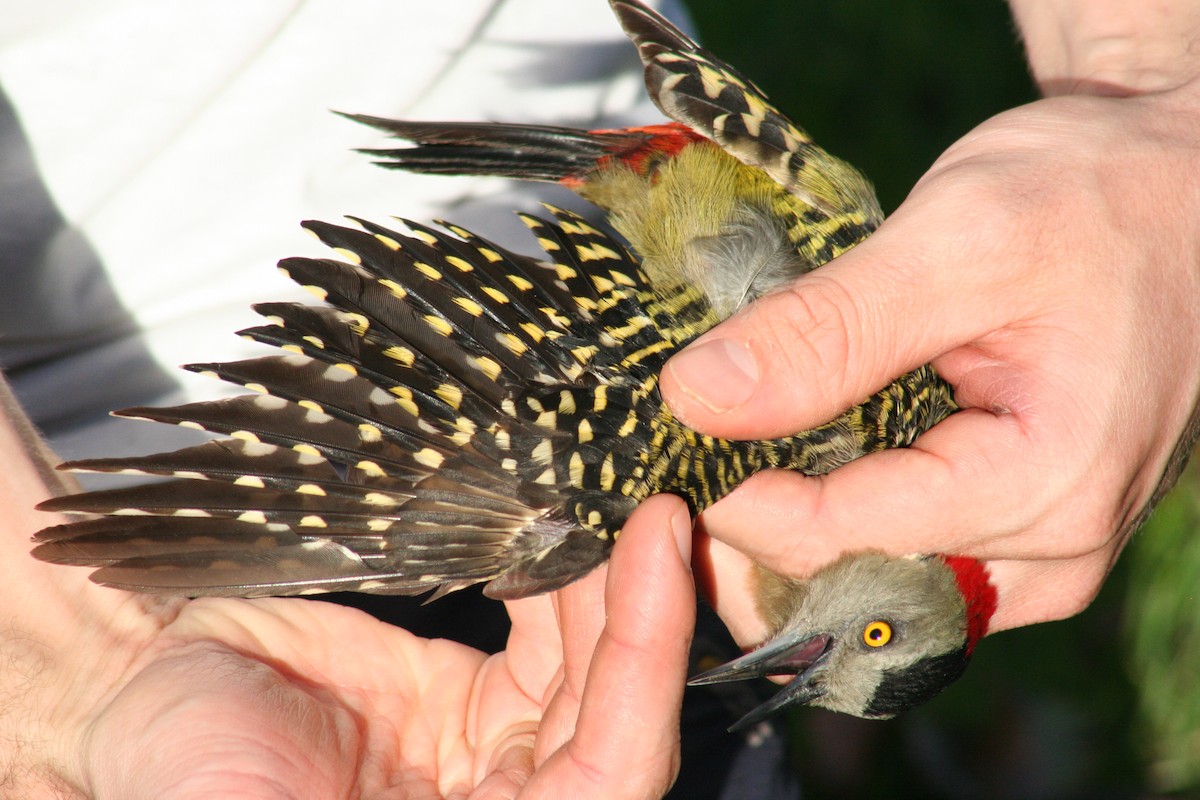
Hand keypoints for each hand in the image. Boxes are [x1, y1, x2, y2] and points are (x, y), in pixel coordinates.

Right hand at [2, 391, 695, 798]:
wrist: (138, 693)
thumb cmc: (185, 775)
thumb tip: (539, 783)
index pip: (614, 771)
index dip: (648, 669)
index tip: (660, 555)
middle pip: (620, 715)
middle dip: (644, 614)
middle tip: (655, 511)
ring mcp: (493, 757)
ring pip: (594, 674)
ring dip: (611, 592)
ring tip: (613, 506)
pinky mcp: (475, 699)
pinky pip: (552, 647)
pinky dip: (569, 591)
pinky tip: (567, 537)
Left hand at [662, 78, 1199, 636]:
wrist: (1174, 197)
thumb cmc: (1091, 201)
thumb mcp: (959, 239)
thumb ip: (830, 327)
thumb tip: (694, 397)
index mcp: (1045, 486)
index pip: (838, 535)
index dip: (731, 497)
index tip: (662, 442)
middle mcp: (1048, 554)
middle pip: (848, 581)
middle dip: (747, 532)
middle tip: (673, 458)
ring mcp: (1033, 557)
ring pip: (866, 587)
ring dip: (779, 538)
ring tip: (718, 459)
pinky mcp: (1012, 537)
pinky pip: (898, 563)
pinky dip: (827, 526)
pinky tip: (782, 467)